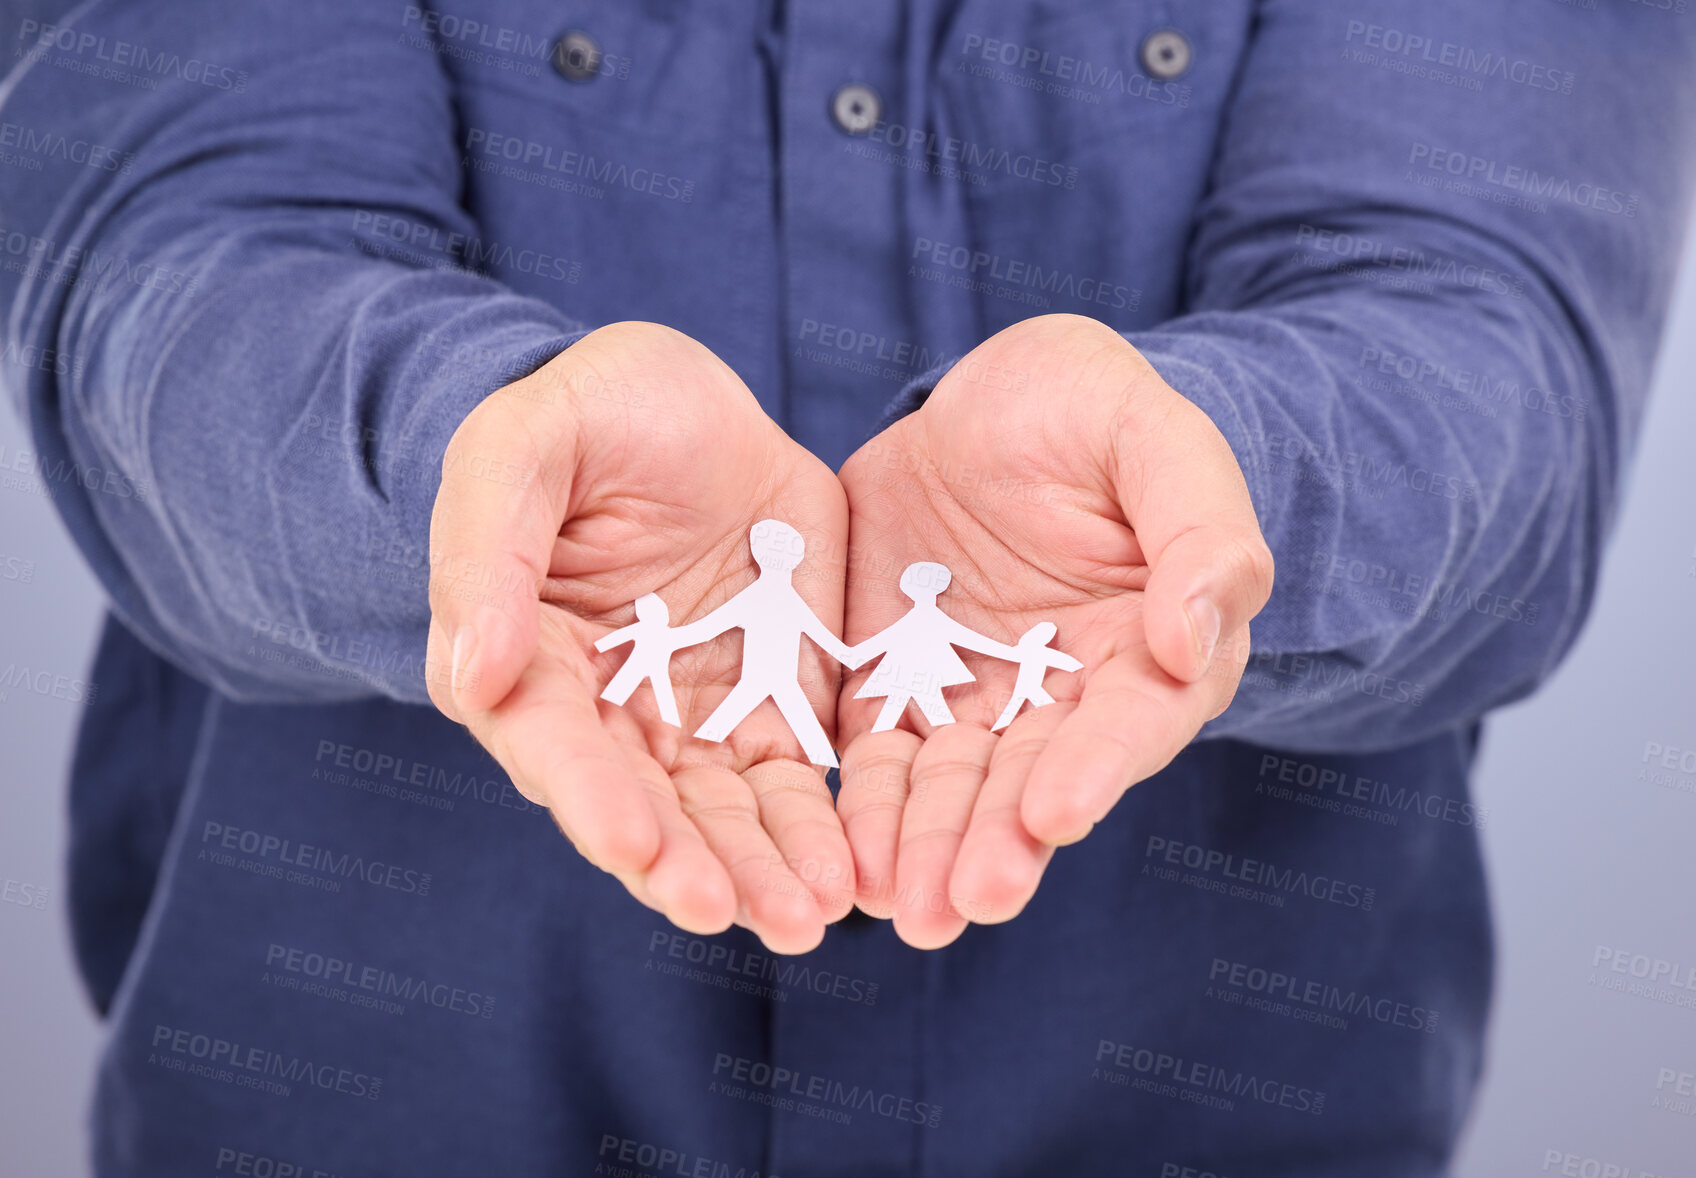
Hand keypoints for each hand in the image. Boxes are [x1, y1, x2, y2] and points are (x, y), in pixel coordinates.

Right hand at [426, 322, 853, 953]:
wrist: (683, 401)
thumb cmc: (583, 415)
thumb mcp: (521, 448)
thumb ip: (488, 553)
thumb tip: (478, 675)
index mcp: (530, 662)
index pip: (554, 745)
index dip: (592, 798)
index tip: (635, 845)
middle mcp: (609, 715)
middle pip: (646, 808)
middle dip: (687, 866)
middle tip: (730, 913)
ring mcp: (696, 718)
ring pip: (726, 818)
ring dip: (760, 873)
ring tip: (806, 918)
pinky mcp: (775, 708)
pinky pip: (797, 786)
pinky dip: (822, 834)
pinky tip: (854, 875)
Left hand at [835, 314, 1273, 946]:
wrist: (987, 404)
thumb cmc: (1093, 412)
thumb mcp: (1155, 440)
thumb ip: (1198, 533)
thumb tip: (1195, 639)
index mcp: (1147, 650)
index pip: (1128, 722)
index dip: (1096, 767)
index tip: (1058, 814)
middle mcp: (1061, 698)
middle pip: (1031, 782)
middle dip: (997, 843)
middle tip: (964, 902)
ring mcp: (972, 699)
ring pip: (949, 789)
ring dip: (926, 850)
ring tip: (902, 909)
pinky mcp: (893, 690)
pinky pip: (874, 758)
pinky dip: (859, 811)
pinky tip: (842, 861)